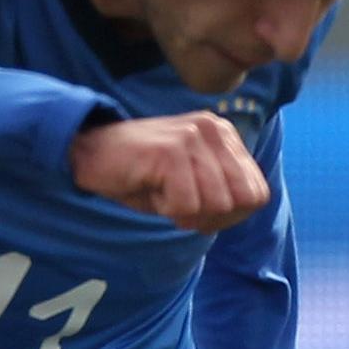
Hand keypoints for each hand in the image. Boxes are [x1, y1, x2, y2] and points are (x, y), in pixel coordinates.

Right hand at [70, 112, 268, 232]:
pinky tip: (151, 190)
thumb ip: (223, 190)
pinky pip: (185, 204)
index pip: (257, 193)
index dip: (232, 216)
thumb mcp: (192, 181)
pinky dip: (166, 209)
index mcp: (224, 135)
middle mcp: (213, 130)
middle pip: (241, 201)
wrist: (90, 153)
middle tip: (180, 208)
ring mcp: (192, 137)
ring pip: (216, 204)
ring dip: (186, 213)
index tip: (199, 212)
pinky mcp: (170, 151)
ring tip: (162, 194)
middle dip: (212, 217)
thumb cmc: (141, 174)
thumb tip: (245, 208)